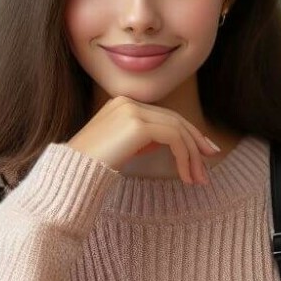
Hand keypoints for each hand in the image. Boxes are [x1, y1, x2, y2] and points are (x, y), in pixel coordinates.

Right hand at [67, 95, 219, 184]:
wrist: (71, 173)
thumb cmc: (90, 166)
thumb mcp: (120, 147)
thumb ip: (142, 138)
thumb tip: (168, 141)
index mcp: (122, 103)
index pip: (163, 115)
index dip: (187, 134)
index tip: (201, 154)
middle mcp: (128, 102)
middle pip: (174, 119)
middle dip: (195, 143)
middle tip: (208, 165)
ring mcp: (132, 110)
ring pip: (177, 129)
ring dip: (192, 155)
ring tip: (197, 179)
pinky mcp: (137, 124)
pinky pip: (173, 138)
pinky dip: (184, 156)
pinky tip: (185, 175)